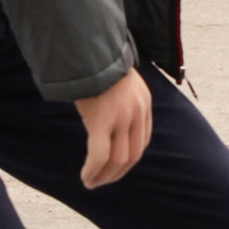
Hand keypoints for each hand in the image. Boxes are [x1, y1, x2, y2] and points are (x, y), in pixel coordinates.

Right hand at [75, 69, 151, 188]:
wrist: (86, 45)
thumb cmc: (94, 59)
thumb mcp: (114, 77)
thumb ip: (116, 95)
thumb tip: (105, 106)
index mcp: (143, 102)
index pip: (142, 140)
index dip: (129, 159)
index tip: (115, 168)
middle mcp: (136, 111)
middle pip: (133, 154)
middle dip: (117, 173)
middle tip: (101, 182)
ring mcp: (120, 117)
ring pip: (117, 159)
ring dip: (104, 176)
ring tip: (91, 183)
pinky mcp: (101, 120)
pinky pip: (99, 155)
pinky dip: (93, 170)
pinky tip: (85, 178)